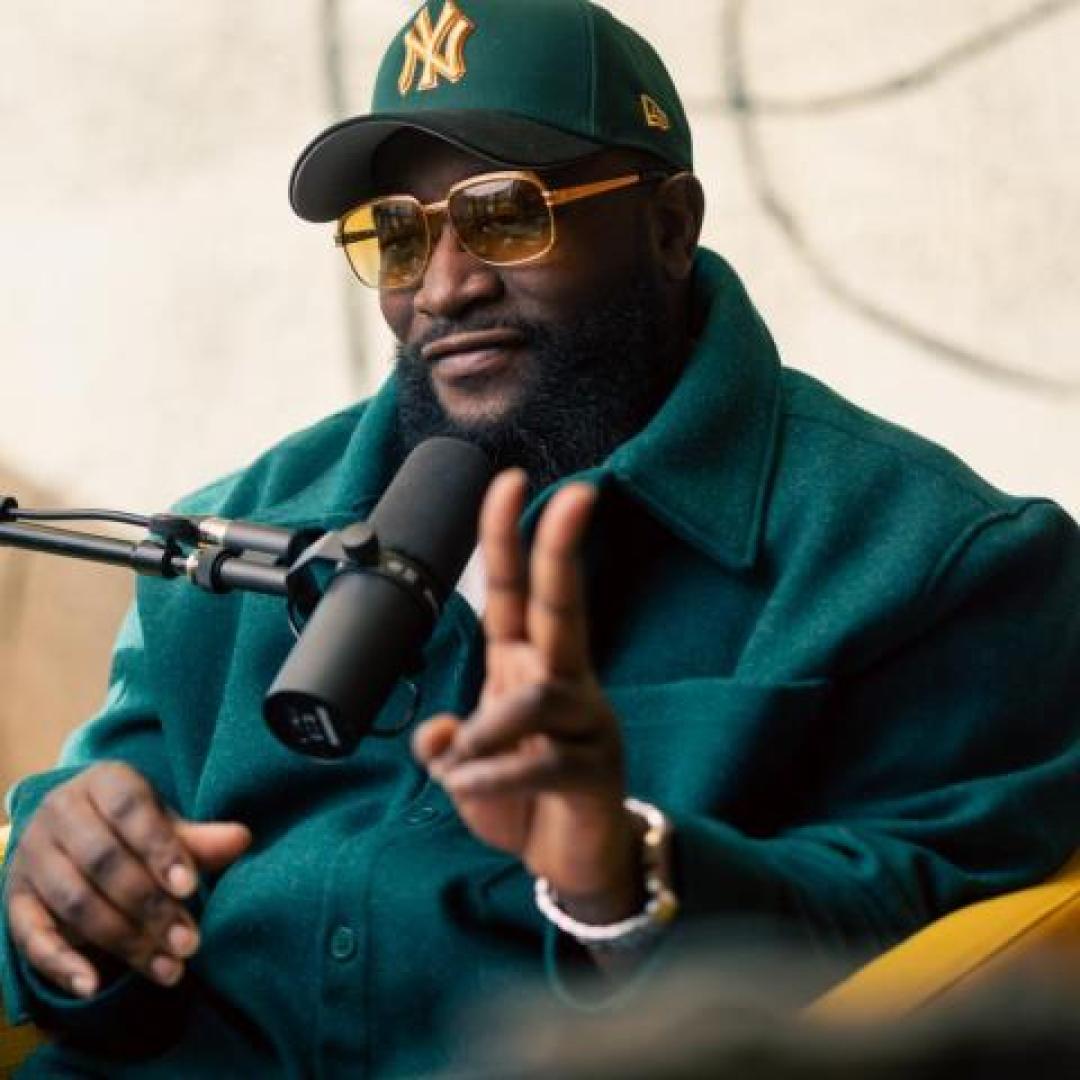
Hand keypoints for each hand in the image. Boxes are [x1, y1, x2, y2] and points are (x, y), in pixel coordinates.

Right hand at [5, 762, 250, 998]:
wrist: (71, 830)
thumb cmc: (133, 826)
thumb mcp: (165, 824)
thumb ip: (199, 838)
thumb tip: (243, 839)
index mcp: (103, 783)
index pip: (131, 811)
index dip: (161, 849)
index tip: (191, 889)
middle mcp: (61, 813)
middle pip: (104, 862)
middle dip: (150, 907)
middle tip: (189, 943)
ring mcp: (32, 856)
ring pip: (75, 902)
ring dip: (123, 940)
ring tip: (169, 969)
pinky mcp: (15, 899)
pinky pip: (31, 935)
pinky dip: (60, 963)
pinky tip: (94, 985)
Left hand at [414, 470, 641, 923]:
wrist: (570, 861)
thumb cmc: (522, 801)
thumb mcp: (466, 771)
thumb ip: (446, 745)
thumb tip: (437, 737)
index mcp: (525, 666)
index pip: (515, 592)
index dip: (507, 538)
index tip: (508, 482)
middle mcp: (562, 680)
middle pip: (564, 606)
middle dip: (564, 549)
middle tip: (578, 494)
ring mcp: (586, 721)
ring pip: (534, 697)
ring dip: (485, 732)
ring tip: (462, 768)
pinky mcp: (593, 767)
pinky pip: (534, 762)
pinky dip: (490, 777)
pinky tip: (473, 788)